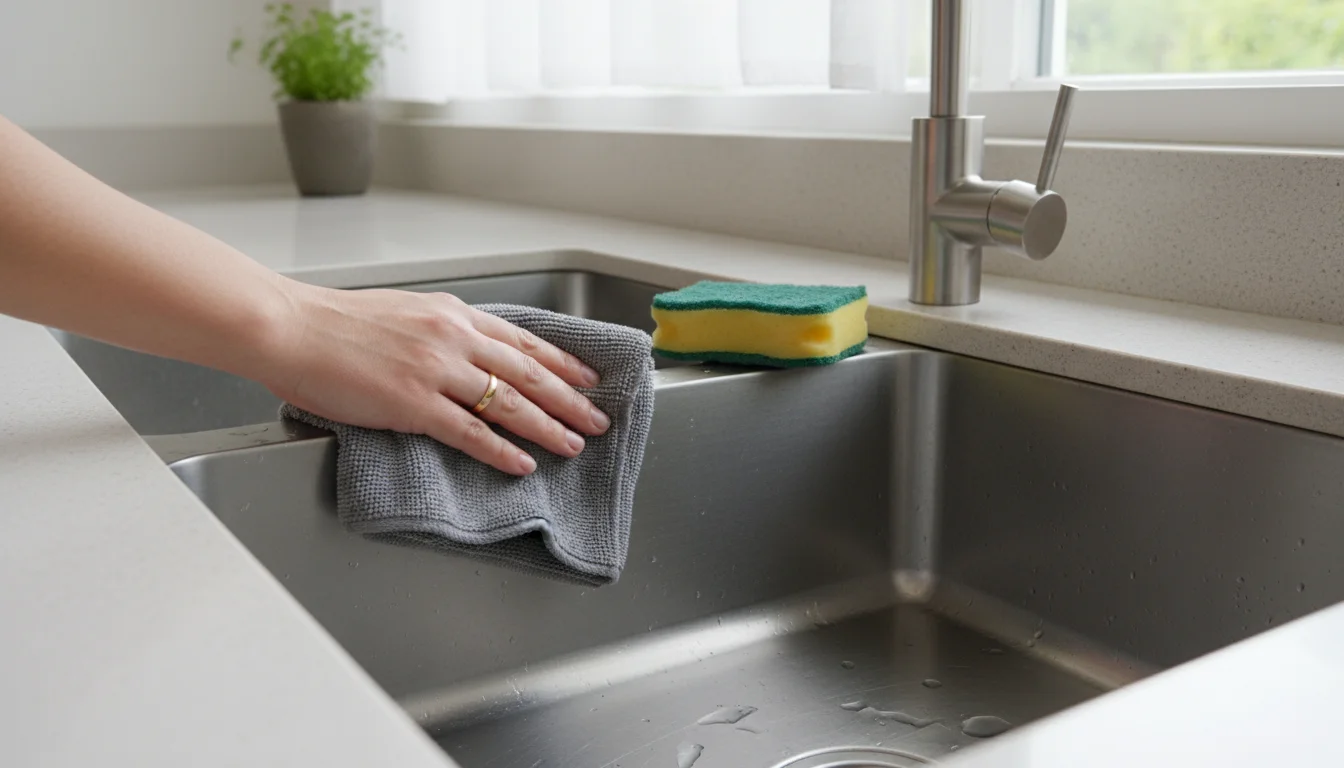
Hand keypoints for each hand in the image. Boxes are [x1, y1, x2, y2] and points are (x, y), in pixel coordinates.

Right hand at [262, 281, 609, 475]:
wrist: (290, 327)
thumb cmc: (335, 322)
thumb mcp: (404, 311)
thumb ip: (441, 329)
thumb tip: (468, 350)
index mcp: (452, 313)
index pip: (522, 341)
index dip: (561, 363)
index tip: (588, 378)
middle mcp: (453, 337)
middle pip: (528, 373)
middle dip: (570, 400)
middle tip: (598, 419)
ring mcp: (436, 371)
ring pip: (509, 403)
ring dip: (548, 427)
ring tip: (573, 445)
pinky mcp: (413, 404)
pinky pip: (471, 433)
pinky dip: (501, 451)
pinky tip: (523, 464)